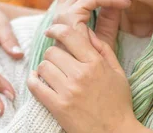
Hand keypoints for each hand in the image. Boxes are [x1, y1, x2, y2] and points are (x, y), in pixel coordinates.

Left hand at [28, 23, 145, 132]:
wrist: (115, 132)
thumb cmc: (118, 102)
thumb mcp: (117, 72)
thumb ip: (103, 49)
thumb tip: (87, 31)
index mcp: (95, 63)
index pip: (70, 36)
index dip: (56, 29)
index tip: (51, 31)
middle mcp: (80, 75)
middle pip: (52, 51)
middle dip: (54, 54)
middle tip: (58, 61)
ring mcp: (68, 91)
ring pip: (43, 67)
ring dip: (46, 68)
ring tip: (53, 74)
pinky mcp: (58, 107)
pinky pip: (35, 86)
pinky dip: (34, 81)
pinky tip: (38, 80)